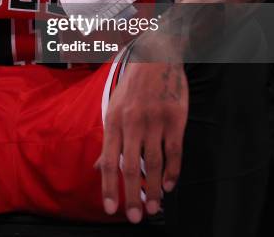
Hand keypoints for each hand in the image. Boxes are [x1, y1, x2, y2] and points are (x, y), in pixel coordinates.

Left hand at [96, 59, 187, 222]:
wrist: (157, 56)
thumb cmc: (133, 85)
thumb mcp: (114, 108)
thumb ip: (109, 140)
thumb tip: (98, 167)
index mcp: (114, 120)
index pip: (109, 160)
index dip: (109, 187)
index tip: (110, 209)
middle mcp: (133, 122)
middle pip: (131, 166)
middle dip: (132, 196)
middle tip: (136, 217)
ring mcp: (155, 120)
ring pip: (154, 163)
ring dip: (155, 189)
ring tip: (155, 208)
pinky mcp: (175, 118)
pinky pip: (174, 151)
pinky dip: (173, 172)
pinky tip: (170, 186)